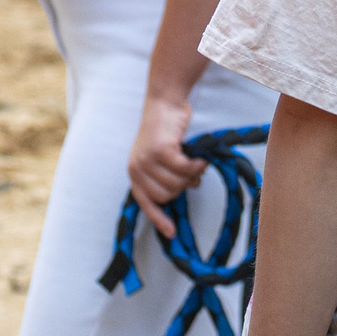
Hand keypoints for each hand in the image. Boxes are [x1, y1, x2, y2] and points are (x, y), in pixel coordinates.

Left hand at [127, 91, 201, 239]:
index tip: (172, 233)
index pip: (146, 203)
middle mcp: (137, 168)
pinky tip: (201, 158)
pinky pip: (184, 169)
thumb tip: (187, 189)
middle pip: (166, 195)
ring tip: (196, 163)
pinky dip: (196, 165)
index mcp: (135, 173)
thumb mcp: (161, 157)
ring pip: (176, 183)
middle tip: (192, 173)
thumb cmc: (166, 130)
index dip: (159, 219)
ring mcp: (147, 160)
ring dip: (191, 175)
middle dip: (183, 187)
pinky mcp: (161, 151)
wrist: (165, 102)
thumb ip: (167, 175)